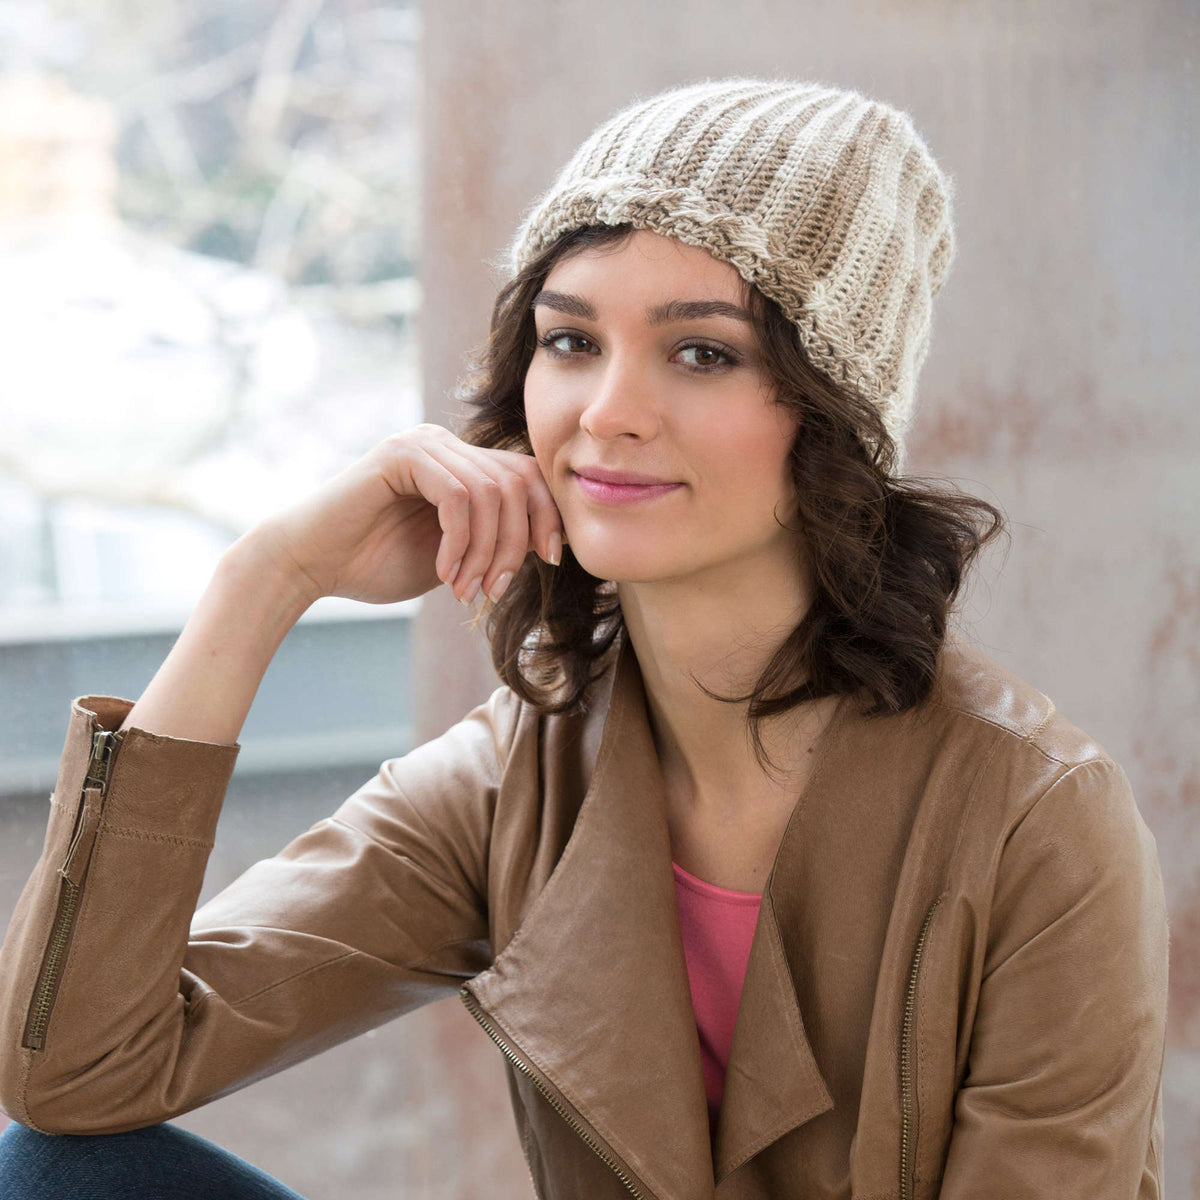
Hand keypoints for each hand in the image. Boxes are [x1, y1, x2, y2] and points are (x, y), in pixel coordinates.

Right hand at [243, 424, 565, 607]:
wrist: (308, 566)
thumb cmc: (374, 564)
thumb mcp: (455, 556)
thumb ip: (494, 539)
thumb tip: (551, 540)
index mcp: (460, 462)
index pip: (528, 474)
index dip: (548, 516)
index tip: (551, 561)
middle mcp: (445, 443)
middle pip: (518, 481)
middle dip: (517, 543)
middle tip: (494, 590)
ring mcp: (422, 443)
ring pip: (492, 493)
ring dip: (486, 551)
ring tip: (466, 589)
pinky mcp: (401, 454)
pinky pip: (459, 496)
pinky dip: (460, 542)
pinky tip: (445, 572)